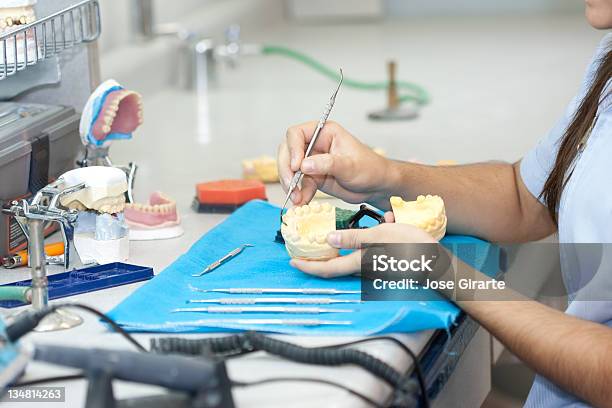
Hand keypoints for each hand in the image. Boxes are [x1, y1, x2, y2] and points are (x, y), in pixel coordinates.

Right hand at [277, 121, 394, 206]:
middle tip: (291, 185)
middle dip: (286, 169)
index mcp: (324, 133)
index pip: (297, 134)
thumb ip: (327, 164)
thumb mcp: (349, 165)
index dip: (292, 149)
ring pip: (290, 169)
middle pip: (288, 151)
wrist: (376, 186)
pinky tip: (302, 203)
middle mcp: (315, 145)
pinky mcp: (313, 177)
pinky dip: (299, 194)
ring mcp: (312, 161)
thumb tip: (304, 165)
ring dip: (291, 184)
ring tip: (297, 198)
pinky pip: (299, 184)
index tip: (296, 166)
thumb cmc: (369, 168)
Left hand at [290, 216, 436, 277]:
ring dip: (349, 243)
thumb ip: (354, 238)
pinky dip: (369, 238)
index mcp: (360, 263)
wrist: (437, 263)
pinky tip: (386, 221)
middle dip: (321, 258)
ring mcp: (375, 267)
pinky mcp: (384, 262)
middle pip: (336, 265)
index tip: (293, 262)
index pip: (327, 269)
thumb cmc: (411, 248)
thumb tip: (329, 240)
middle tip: (307, 248)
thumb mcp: (380, 236)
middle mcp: (364, 268)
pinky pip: (370, 250)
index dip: (309, 267)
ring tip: (345, 229)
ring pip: (354, 255)